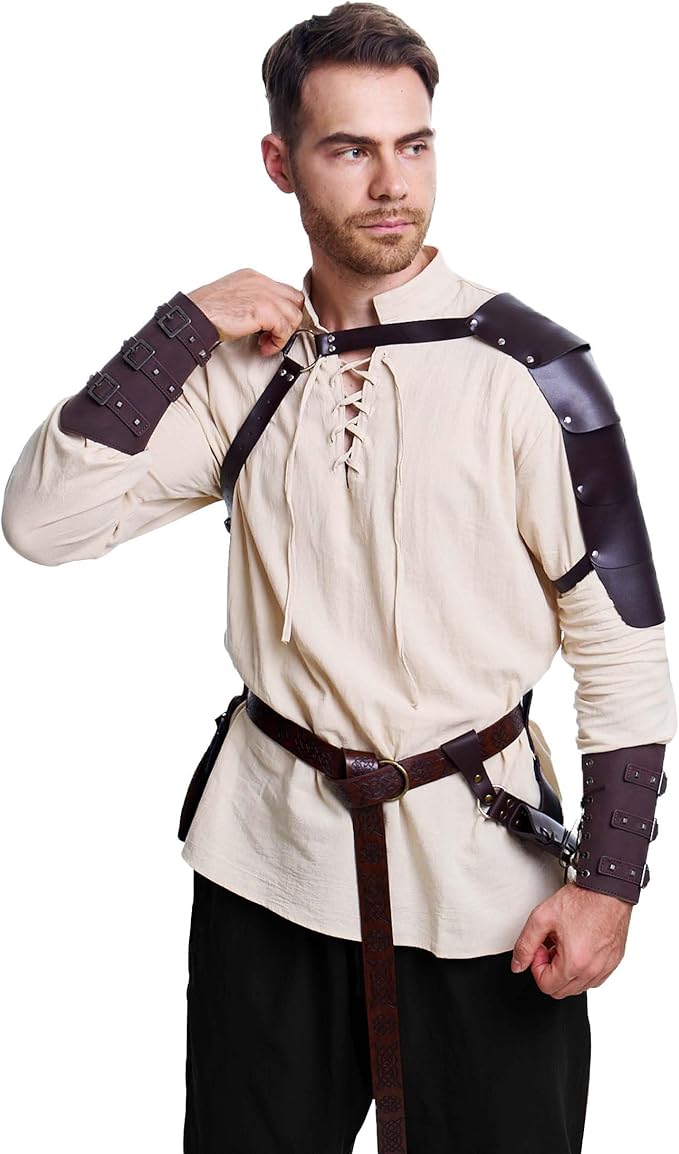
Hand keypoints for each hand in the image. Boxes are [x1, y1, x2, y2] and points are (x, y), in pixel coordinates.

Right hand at [186, 268, 305, 355]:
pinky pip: (285, 328)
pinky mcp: (263, 310)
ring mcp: (264, 294)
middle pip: (295, 300)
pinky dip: (278, 342)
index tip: (273, 327)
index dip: (283, 312)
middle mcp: (261, 282)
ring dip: (283, 334)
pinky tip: (264, 347)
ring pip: (294, 315)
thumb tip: (266, 317)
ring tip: (266, 343)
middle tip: (273, 336)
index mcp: (253, 277)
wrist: (195, 316)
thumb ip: (252, 301)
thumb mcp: (234, 297)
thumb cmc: (207, 310)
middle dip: (288, 322)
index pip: (284, 291)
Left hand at [510, 880, 632, 997]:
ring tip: (564, 944)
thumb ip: (525, 944)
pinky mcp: (614, 962)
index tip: (540, 948)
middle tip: (550, 946)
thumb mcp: (542, 918)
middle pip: (561, 990)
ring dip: (566, 971)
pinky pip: (593, 978)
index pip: (546, 986)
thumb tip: (518, 964)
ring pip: (577, 987)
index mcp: (574, 963)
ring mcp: (605, 968)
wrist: (607, 889)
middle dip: (550, 970)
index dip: (536, 966)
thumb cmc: (581, 900)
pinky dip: (582, 968)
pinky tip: (578, 947)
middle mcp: (592, 970)